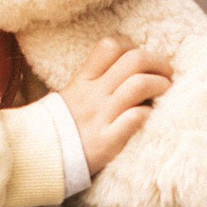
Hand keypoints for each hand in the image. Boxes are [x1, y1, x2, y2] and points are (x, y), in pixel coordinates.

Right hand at [59, 34, 171, 169]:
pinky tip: (151, 117)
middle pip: (134, 60)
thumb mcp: (70, 96)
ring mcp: (100, 117)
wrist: (38, 160)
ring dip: (160, 85)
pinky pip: (135, 118)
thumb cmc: (60, 128)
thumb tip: (125, 69)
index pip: (110, 46)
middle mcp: (93, 94)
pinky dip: (148, 114)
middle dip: (158, 62)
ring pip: (138, 85)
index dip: (132, 47)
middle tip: (168, 73)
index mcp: (83, 80)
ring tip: (166, 91)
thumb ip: (93, 81)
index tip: (141, 59)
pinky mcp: (106, 141)